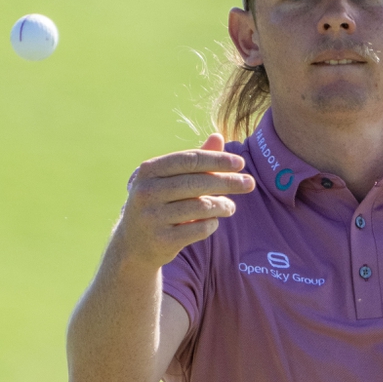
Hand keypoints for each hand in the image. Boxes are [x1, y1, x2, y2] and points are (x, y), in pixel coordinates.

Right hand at [114, 134, 254, 269]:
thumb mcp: (169, 179)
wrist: (133, 244)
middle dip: (228, 181)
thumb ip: (194, 160)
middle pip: (198, 182)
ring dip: (222, 205)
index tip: (241, 163)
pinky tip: (213, 222)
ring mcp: (152, 217)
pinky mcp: (161, 240)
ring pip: (201, 206)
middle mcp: (147, 192)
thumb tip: (218, 137)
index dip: (218, 160)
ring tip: (230, 207)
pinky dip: (211, 224)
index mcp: (148, 170)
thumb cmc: (158, 203)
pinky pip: (199, 229)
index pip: (190, 159)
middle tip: (249, 183)